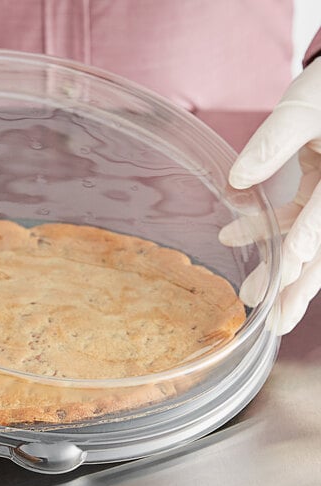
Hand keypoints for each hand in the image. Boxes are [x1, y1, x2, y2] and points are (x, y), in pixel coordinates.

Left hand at [221, 58, 320, 334]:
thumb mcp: (306, 104)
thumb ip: (277, 139)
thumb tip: (236, 182)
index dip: (313, 232)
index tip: (295, 261)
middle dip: (301, 286)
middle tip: (278, 323)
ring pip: (310, 243)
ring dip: (280, 270)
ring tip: (252, 297)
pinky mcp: (318, 192)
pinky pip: (294, 220)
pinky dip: (265, 230)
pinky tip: (232, 235)